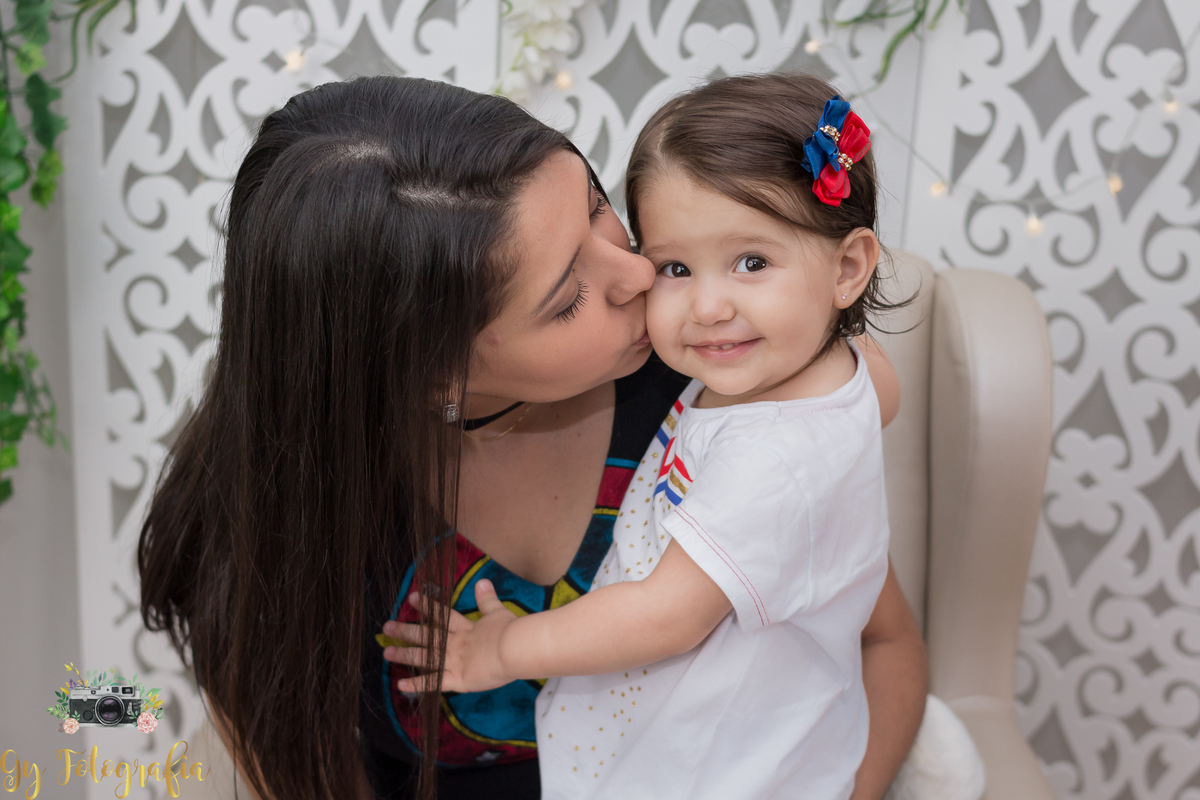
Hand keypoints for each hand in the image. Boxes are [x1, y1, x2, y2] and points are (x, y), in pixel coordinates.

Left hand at [381, 579, 518, 693]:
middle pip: (427, 636)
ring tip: (387, 652)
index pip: (443, 615)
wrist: (515, 649)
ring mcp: (455, 662)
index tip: (411, 598)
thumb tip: (482, 581)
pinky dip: (418, 685)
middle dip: (406, 631)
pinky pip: (435, 683)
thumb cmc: (511, 631)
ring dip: (405, 654)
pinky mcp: (459, 680)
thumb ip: (488, 599)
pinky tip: (400, 685)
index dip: (427, 607)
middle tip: (386, 626)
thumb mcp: (498, 612)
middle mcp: (456, 644)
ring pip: (425, 657)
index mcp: (467, 628)